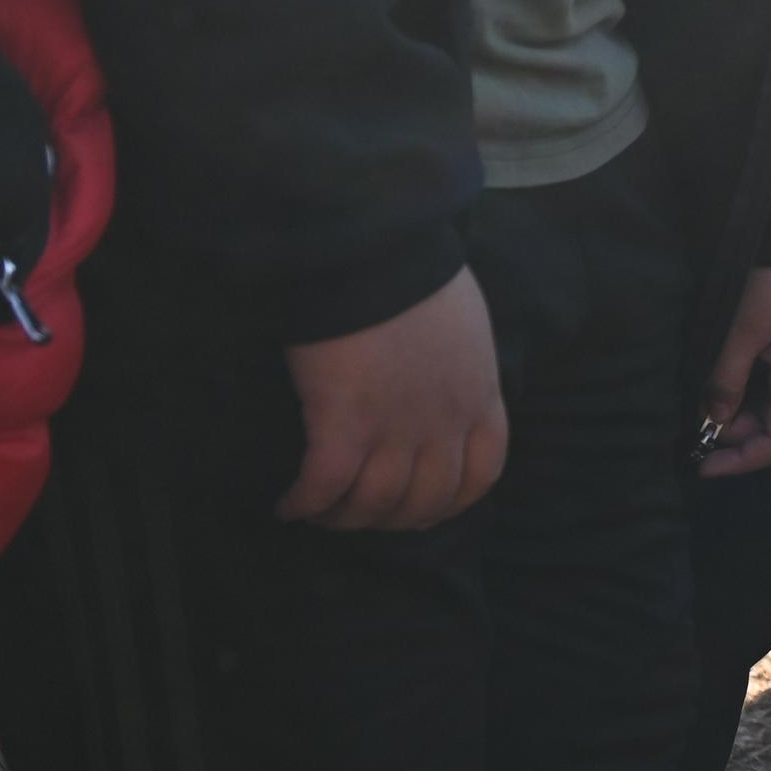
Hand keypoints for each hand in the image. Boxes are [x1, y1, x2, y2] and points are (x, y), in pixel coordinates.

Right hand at [279, 271, 506, 531]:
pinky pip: (325, 485)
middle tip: (359, 514)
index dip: (452, 502)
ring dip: (343, 517)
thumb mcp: (464, 321)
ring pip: (374, 503)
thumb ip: (459, 359)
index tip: (424, 511)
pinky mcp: (345, 422)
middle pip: (425, 500)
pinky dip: (304, 504)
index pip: (482, 472)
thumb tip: (440, 369)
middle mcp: (443, 421)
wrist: (379, 251)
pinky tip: (288, 506)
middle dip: (392, 519)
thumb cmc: (415, 270)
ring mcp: (396, 427)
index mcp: (478, 394)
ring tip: (318, 513)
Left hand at [697, 265, 770, 477]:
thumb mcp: (741, 331)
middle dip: (739, 435)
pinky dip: (751, 392)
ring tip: (707, 408)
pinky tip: (726, 384)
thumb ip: (726, 381)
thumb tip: (713, 422)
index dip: (744, 459)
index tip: (704, 466)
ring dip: (743, 413)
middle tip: (697, 430)